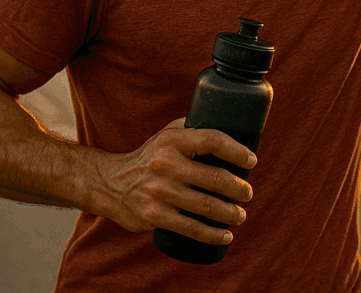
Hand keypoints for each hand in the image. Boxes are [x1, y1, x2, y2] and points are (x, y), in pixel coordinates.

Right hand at [99, 119, 256, 244]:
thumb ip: (193, 128)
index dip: (237, 151)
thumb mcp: (166, 135)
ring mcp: (160, 192)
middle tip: (248, 194)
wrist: (108, 183)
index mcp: (172, 141)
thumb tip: (231, 124)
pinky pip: (191, 228)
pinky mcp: (154, 216)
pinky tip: (226, 236)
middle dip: (239, 189)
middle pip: (215, 178)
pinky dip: (212, 235)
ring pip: (207, 206)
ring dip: (231, 213)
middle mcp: (166, 165)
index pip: (213, 140)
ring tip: (240, 214)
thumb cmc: (149, 157)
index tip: (252, 161)